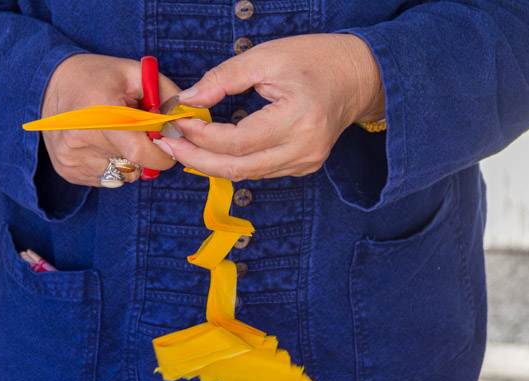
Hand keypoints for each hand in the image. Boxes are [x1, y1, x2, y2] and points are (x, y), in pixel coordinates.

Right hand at [41, 53, 178, 185]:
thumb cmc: (98, 76)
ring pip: (124, 175)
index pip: (141, 152)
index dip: (163, 153)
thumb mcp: (135, 73)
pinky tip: (102, 144)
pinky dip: (113, 165)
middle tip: (138, 131)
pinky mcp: (67, 171)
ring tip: (116, 135)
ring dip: (130, 160)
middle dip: (148, 153)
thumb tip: (187, 121)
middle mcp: (81, 139)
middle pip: (136, 166)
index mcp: (99, 112)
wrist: (48, 84)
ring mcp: (72, 159)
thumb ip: (167, 95)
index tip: (166, 141)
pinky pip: (108, 179)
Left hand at [160, 34, 383, 179]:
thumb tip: (188, 99)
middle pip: (239, 168)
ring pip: (247, 174)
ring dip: (212, 163)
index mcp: (299, 120)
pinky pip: (260, 171)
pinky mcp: (305, 166)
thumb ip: (224, 78)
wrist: (359, 76)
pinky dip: (233, 162)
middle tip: (169, 144)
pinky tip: (213, 150)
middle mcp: (304, 150)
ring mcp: (306, 162)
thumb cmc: (315, 59)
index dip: (201, 135)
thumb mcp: (266, 57)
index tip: (177, 120)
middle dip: (198, 159)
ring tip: (184, 146)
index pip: (238, 141)